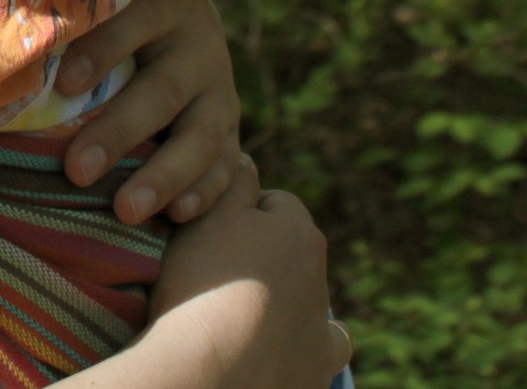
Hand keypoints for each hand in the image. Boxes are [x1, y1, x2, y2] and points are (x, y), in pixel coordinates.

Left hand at [57, 0, 242, 225]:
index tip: (64, 86)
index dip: (101, 52)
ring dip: (164, 176)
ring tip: (125, 211)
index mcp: (165, 2)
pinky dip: (205, 192)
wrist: (182, 15)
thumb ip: (69, 17)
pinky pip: (226, 164)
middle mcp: (200, 44)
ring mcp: (221, 90)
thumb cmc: (116, 11)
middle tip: (77, 171)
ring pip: (201, 136)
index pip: (134, 21)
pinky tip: (177, 216)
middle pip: (162, 91)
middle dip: (119, 132)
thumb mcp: (103, 0)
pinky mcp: (231, 128)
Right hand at [145, 160, 346, 388]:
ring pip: (309, 306)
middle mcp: (322, 282)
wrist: (208, 372)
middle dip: (264, 259)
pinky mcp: (316, 374)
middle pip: (293, 256)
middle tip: (215, 275)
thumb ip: (233, 182)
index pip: (276, 204)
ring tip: (242, 319)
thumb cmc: (204, 285)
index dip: (241, 212)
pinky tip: (273, 352)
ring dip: (286, 307)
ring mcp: (322, 333)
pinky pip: (316, 354)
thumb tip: (248, 159)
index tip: (210, 231)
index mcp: (301, 235)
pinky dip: (299, 350)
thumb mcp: (209, 215)